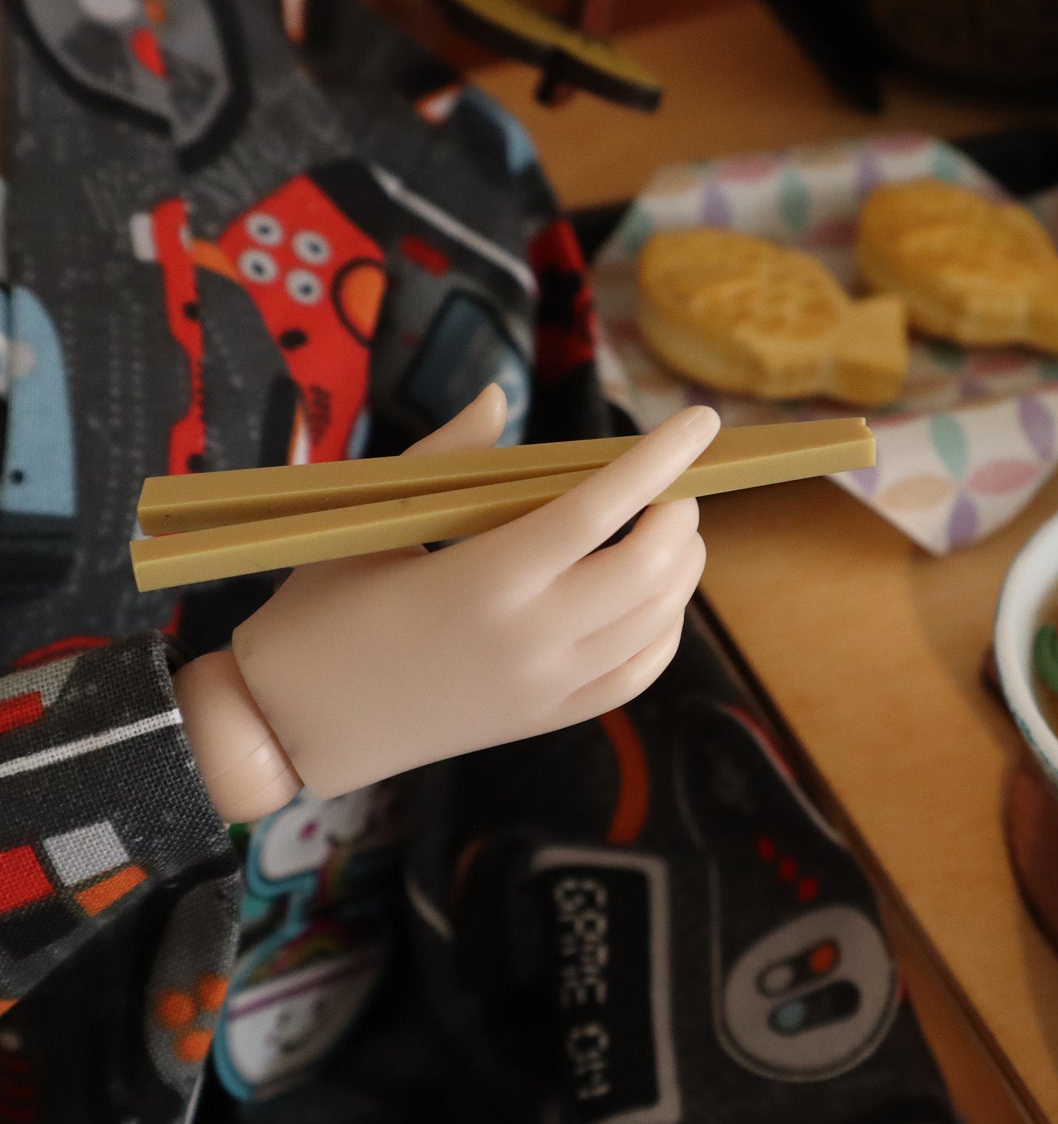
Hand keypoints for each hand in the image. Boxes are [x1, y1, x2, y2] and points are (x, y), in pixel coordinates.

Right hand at [217, 387, 717, 800]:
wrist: (290, 729)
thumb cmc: (319, 613)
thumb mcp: (371, 522)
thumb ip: (448, 455)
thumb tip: (502, 394)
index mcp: (482, 579)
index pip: (598, 508)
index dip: (658, 459)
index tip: (701, 421)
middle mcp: (528, 637)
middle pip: (645, 568)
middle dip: (678, 513)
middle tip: (674, 483)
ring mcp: (545, 686)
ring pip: (655, 621)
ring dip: (682, 567)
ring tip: (673, 528)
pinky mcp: (547, 720)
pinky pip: (637, 675)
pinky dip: (666, 629)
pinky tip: (659, 598)